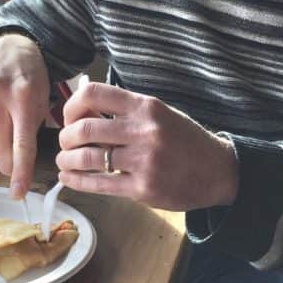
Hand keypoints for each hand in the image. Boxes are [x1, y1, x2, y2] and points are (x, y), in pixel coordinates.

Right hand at [0, 33, 49, 196]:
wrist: (8, 43)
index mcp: (24, 96)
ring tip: (7, 117)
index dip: (20, 170)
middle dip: (8, 162)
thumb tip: (21, 161)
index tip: (18, 193)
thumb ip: (33, 127)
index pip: (21, 142)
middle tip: (14, 170)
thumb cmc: (32, 75)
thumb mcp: (43, 97)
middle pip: (0, 144)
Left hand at [56, 82, 238, 210]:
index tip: (69, 117)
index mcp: (146, 106)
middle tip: (64, 143)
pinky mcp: (143, 188)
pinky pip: (99, 184)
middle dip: (66, 137)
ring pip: (88, 158)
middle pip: (84, 129)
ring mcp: (143, 161)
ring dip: (67, 160)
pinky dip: (77, 181)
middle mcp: (144, 130)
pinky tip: (69, 178)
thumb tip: (84, 110)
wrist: (218, 171)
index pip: (94, 94)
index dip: (72, 106)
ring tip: (64, 161)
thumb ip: (127, 111)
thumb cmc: (185, 140)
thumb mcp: (160, 114)